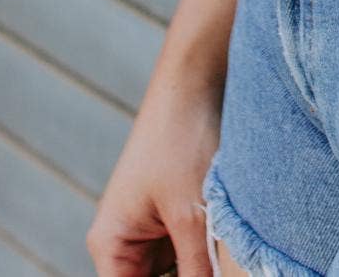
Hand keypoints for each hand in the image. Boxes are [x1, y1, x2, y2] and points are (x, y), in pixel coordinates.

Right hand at [86, 58, 222, 276]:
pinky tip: (227, 254)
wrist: (195, 81)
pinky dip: (207, 261)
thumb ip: (198, 270)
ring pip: (176, 273)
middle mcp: (124, 243)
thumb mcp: (192, 214)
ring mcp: (151, 231)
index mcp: (111, 245)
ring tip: (221, 255)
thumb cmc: (181, 139)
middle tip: (216, 270)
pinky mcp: (176, 218)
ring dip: (200, 270)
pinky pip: (189, 257)